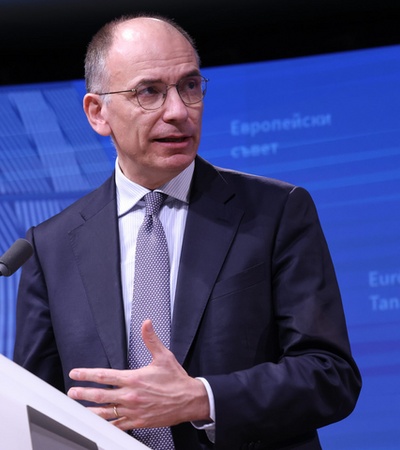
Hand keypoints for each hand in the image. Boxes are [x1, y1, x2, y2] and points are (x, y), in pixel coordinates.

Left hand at [67, 320, 209, 429]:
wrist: (189, 400)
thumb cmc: (176, 379)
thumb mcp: (163, 356)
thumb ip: (151, 339)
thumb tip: (146, 324)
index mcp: (134, 379)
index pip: (105, 376)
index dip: (88, 374)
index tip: (76, 373)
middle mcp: (131, 396)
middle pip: (100, 395)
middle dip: (83, 393)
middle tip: (72, 393)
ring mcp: (133, 411)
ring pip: (106, 413)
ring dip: (90, 410)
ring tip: (78, 409)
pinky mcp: (138, 422)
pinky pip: (117, 426)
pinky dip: (106, 425)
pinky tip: (98, 425)